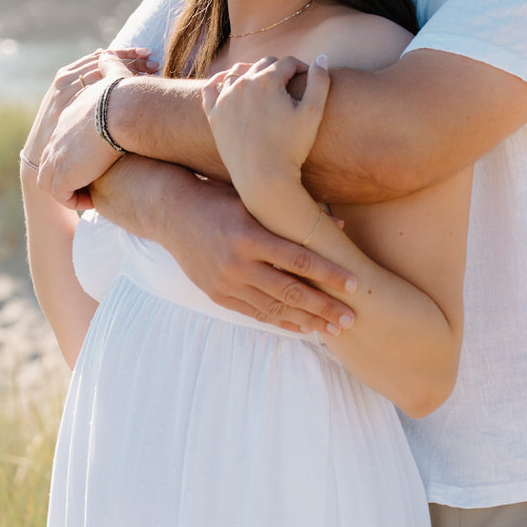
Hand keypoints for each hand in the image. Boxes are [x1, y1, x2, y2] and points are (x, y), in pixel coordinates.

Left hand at [35, 48, 156, 209]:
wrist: (120, 111)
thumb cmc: (124, 94)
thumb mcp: (113, 75)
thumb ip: (109, 64)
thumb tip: (107, 52)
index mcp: (67, 119)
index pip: (61, 143)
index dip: (75, 157)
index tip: (94, 165)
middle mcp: (56, 138)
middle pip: (50, 164)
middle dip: (68, 178)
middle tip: (90, 184)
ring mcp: (56, 157)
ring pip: (52, 184)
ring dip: (72, 191)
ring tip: (94, 194)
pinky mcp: (61, 174)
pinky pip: (62, 197)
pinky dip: (76, 201)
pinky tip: (96, 198)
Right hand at [93, 165, 356, 335]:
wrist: (172, 214)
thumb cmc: (222, 197)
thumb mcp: (256, 198)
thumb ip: (295, 213)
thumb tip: (340, 224)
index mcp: (250, 235)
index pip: (299, 260)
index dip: (329, 274)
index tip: (355, 285)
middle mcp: (238, 263)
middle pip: (290, 290)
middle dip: (324, 306)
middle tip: (352, 319)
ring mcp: (226, 282)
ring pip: (274, 307)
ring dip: (306, 320)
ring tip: (333, 329)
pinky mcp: (218, 295)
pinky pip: (255, 313)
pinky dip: (281, 322)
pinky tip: (302, 328)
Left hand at [201, 55, 329, 184]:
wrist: (262, 177)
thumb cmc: (291, 146)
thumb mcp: (313, 113)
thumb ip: (319, 81)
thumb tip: (322, 57)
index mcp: (267, 79)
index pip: (288, 63)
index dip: (302, 69)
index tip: (308, 79)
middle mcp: (243, 83)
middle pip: (264, 64)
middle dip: (279, 69)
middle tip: (289, 84)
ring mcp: (225, 98)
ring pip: (238, 72)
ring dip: (252, 72)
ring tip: (263, 84)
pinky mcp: (214, 114)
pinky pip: (211, 88)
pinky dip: (219, 81)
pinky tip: (227, 82)